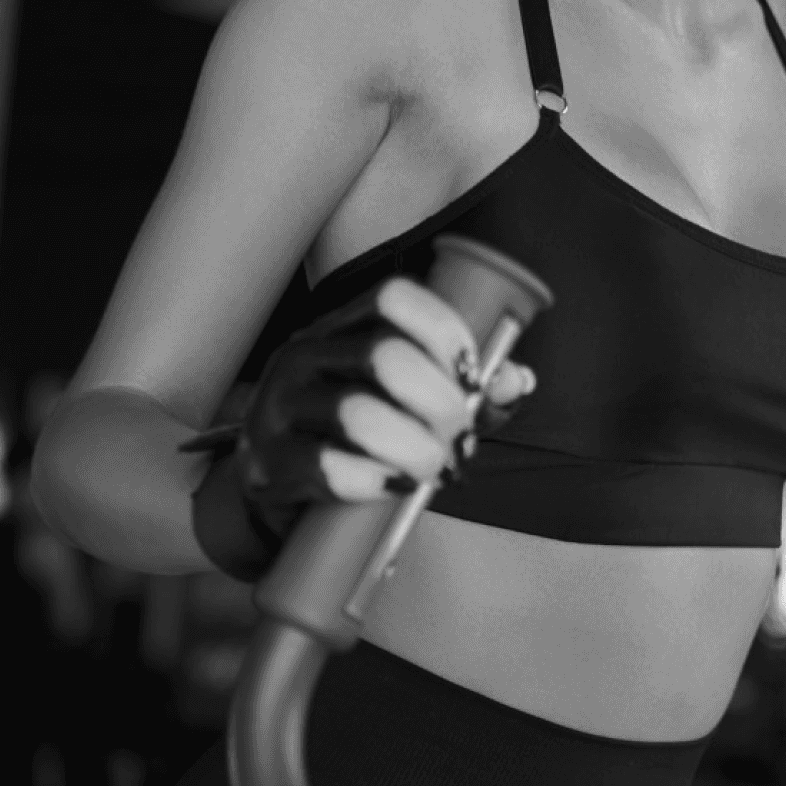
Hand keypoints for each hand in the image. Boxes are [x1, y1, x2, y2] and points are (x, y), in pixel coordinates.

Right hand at [210, 276, 538, 545]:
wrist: (276, 488)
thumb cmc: (355, 435)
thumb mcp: (405, 400)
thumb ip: (463, 387)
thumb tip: (516, 381)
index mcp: (339, 326)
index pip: (394, 296)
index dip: (446, 331)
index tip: (470, 376)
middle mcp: (301, 354)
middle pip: (386, 356)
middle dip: (442, 403)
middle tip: (459, 438)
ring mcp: (278, 408)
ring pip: (359, 415)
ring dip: (418, 449)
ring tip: (434, 467)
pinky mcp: (268, 464)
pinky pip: (331, 468)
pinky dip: (378, 482)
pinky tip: (394, 485)